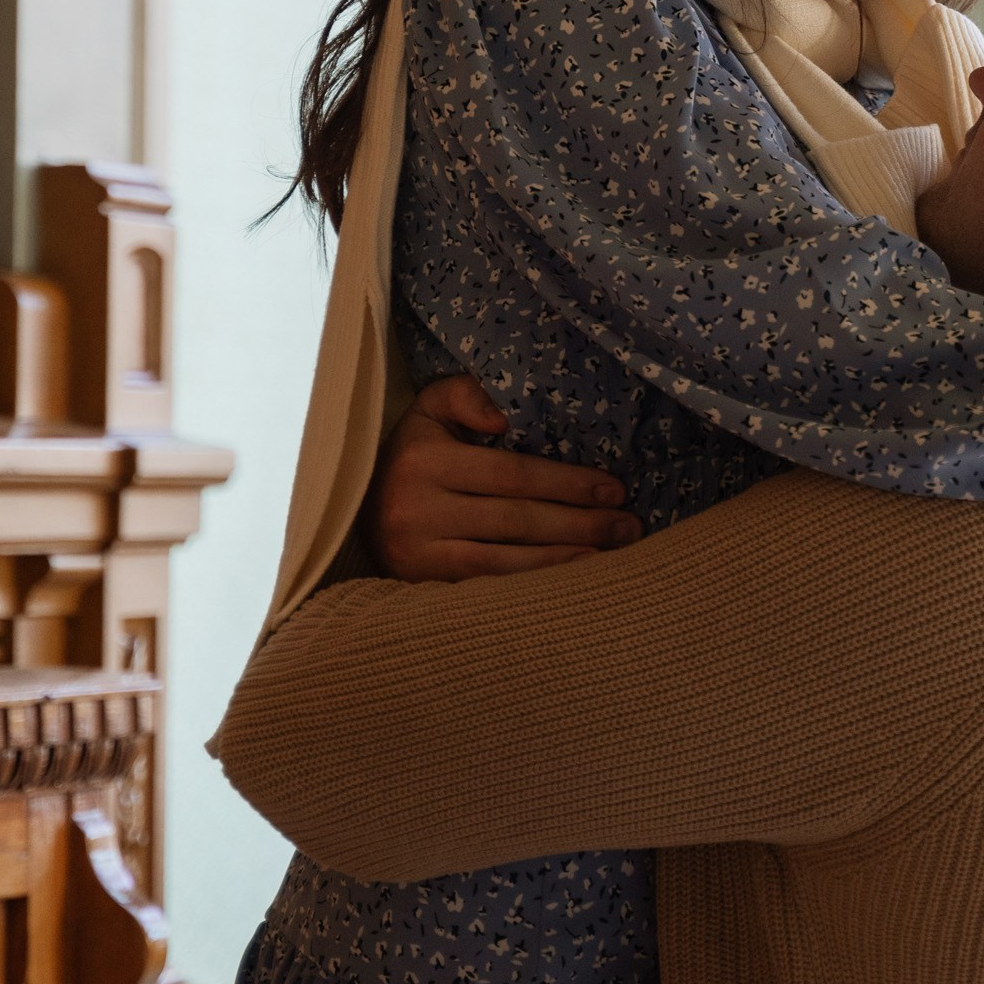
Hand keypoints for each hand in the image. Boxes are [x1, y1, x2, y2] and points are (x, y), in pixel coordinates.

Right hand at [368, 376, 641, 582]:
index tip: (614, 487)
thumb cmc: (411, 453)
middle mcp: (415, 509)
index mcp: (423, 460)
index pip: (512, 474)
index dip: (567, 482)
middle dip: (580, 522)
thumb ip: (465, 395)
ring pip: (506, 561)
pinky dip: (533, 585)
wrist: (354, 509)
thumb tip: (503, 419)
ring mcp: (416, 554)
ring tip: (614, 554)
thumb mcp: (430, 410)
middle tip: (629, 524)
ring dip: (567, 559)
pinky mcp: (419, 587)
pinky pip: (488, 588)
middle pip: (517, 519)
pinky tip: (572, 580)